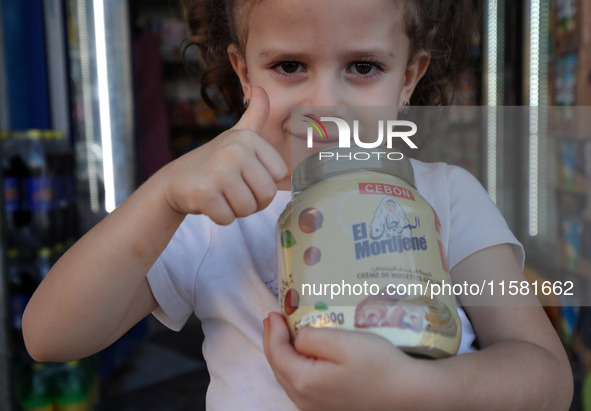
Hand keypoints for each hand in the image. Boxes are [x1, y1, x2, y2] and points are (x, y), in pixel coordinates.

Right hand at [159, 86, 287, 224]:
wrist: (174, 181)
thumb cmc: (213, 162)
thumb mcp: (236, 136)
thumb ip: (255, 115)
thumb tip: (262, 89)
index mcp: (248, 138)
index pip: (280, 175)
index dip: (264, 183)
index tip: (245, 177)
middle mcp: (235, 150)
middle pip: (266, 195)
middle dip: (251, 201)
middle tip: (231, 191)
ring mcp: (218, 171)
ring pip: (248, 209)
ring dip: (235, 210)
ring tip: (220, 195)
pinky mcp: (204, 193)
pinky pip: (228, 218)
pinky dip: (219, 217)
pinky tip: (207, 202)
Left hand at [263, 312, 428, 410]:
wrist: (408, 395)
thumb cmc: (379, 366)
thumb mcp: (343, 342)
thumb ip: (311, 337)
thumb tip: (297, 337)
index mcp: (304, 382)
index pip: (277, 353)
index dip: (272, 331)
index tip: (274, 312)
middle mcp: (305, 401)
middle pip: (279, 367)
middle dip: (273, 342)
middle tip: (273, 320)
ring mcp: (316, 409)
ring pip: (289, 378)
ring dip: (284, 355)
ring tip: (285, 334)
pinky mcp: (328, 409)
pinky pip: (302, 386)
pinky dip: (296, 367)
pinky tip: (304, 355)